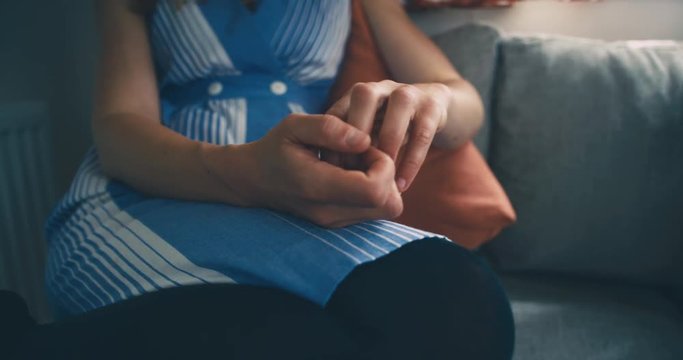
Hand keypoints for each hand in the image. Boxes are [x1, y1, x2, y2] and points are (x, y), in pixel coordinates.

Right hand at [219, 114, 403, 227]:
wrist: (253, 180)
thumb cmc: (275, 148)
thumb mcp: (293, 126)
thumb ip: (329, 128)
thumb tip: (364, 139)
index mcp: (317, 188)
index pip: (375, 191)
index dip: (383, 165)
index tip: (365, 146)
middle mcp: (329, 213)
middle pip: (389, 206)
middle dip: (388, 175)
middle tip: (364, 155)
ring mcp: (335, 223)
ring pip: (386, 210)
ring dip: (382, 182)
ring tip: (356, 163)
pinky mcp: (340, 223)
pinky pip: (374, 210)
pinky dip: (373, 190)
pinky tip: (352, 173)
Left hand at [326, 80, 450, 191]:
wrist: (433, 106)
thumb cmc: (387, 128)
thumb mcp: (365, 134)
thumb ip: (346, 149)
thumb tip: (326, 178)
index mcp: (356, 95)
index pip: (336, 112)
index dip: (331, 143)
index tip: (331, 174)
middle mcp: (380, 88)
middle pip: (365, 96)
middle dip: (358, 133)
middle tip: (355, 171)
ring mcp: (408, 93)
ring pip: (398, 108)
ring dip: (388, 146)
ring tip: (382, 180)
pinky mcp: (433, 106)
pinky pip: (422, 132)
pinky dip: (411, 161)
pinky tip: (402, 186)